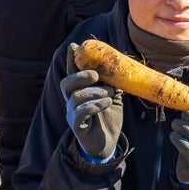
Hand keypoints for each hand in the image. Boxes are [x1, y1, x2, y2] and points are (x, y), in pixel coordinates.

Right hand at [62, 43, 122, 161]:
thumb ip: (113, 84)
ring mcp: (72, 114)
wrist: (108, 144)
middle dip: (80, 76)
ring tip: (109, 94)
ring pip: (76, 97)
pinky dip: (93, 105)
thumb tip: (122, 67)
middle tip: (95, 75)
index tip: (74, 46)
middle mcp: (72, 102)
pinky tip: (105, 103)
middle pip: (66, 83)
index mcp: (79, 92)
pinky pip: (80, 113)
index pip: (72, 73)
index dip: (72, 60)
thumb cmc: (108, 118)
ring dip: (94, 92)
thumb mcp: (113, 98)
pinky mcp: (77, 127)